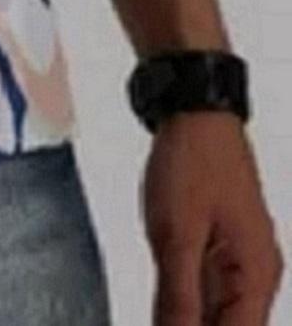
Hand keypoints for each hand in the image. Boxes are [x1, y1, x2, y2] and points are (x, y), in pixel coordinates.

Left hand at [142, 114, 283, 322]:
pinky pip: (204, 289)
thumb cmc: (193, 160)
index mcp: (257, 276)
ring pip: (215, 312)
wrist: (194, 109)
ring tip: (156, 312)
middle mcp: (255, 275)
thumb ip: (177, 297)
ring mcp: (238, 260)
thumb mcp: (176, 234)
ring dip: (185, 317)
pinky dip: (182, 298)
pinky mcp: (219, 247)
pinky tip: (159, 303)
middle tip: (158, 319)